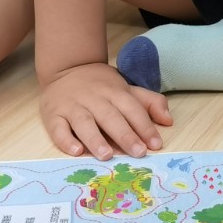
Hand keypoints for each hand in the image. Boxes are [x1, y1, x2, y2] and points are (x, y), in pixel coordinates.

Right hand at [39, 61, 171, 158]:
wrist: (66, 67)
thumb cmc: (101, 85)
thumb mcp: (127, 88)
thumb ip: (149, 102)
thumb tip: (168, 121)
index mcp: (114, 91)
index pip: (132, 109)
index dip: (145, 126)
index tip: (156, 144)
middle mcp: (94, 99)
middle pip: (111, 117)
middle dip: (125, 135)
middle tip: (138, 152)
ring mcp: (72, 106)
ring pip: (84, 123)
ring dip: (95, 139)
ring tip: (107, 155)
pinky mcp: (53, 115)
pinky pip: (58, 128)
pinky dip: (65, 140)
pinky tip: (76, 151)